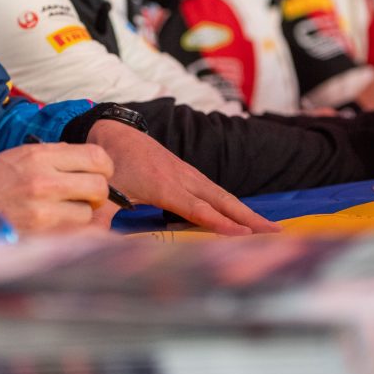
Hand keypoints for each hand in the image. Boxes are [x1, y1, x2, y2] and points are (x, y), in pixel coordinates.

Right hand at [0, 142, 112, 233]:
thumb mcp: (19, 156)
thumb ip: (54, 156)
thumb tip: (89, 162)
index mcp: (38, 156)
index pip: (95, 157)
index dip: (104, 166)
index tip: (99, 173)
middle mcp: (43, 182)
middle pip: (99, 187)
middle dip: (97, 193)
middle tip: (85, 196)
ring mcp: (41, 212)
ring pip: (87, 213)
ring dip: (80, 215)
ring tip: (61, 212)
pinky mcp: (38, 236)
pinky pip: (73, 235)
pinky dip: (70, 232)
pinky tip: (57, 227)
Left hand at [87, 119, 279, 235]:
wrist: (112, 132)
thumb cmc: (109, 166)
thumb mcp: (103, 193)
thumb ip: (103, 217)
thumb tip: (97, 241)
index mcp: (164, 186)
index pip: (198, 210)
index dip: (220, 224)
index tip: (244, 236)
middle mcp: (182, 178)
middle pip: (221, 201)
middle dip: (248, 218)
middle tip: (276, 233)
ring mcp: (187, 174)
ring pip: (221, 195)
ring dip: (246, 212)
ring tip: (269, 228)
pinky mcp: (187, 173)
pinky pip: (214, 191)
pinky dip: (232, 204)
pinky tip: (242, 216)